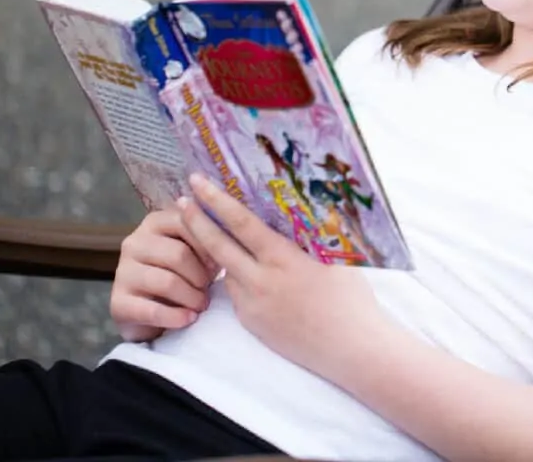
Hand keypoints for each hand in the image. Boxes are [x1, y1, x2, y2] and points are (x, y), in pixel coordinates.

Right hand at [110, 206, 221, 342]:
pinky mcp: (117, 302)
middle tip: (208, 289)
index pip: (186, 222)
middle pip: (178, 255)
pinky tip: (188, 319)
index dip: (208, 245)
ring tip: (201, 305)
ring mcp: (122, 272)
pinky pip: (152, 310)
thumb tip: (229, 236)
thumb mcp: (197, 253)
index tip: (219, 262)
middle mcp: (134, 242)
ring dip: (191, 297)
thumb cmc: (183, 275)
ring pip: (167, 282)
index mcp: (154, 223)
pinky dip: (176, 317)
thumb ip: (209, 239)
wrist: (153, 312)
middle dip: (200, 276)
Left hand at [179, 172, 384, 377]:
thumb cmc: (352, 300)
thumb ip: (304, 240)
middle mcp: (261, 281)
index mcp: (282, 258)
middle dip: (195, 221)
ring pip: (227, 272)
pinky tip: (260, 281)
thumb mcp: (331, 258)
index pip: (241, 222)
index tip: (198, 182)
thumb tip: (291, 216)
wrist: (352, 350)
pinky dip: (242, 282)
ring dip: (223, 255)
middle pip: (217, 246)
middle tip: (180, 201)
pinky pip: (239, 296)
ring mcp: (253, 306)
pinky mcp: (253, 325)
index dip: (216, 200)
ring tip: (228, 241)